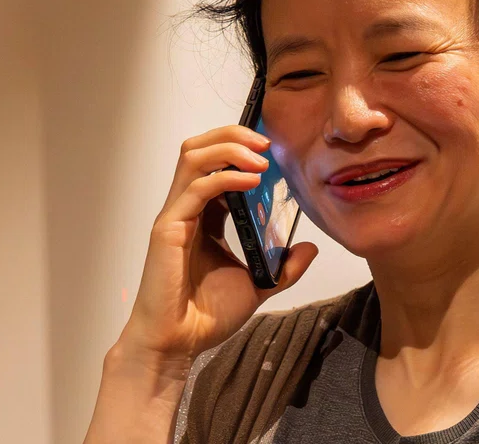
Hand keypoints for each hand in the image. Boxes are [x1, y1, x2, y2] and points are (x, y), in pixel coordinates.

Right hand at [117, 125, 318, 361]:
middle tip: (267, 142)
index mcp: (205, 215)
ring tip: (260, 158)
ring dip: (229, 148)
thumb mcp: (259, 284)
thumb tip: (311, 248)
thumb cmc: (206, 315)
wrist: (180, 344)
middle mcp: (188, 208)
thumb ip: (284, 267)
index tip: (273, 147)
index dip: (241, 147)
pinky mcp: (168, 229)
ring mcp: (175, 215)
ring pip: (192, 158)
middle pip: (199, 148)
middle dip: (233, 135)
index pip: (216, 162)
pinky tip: (252, 181)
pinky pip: (196, 189)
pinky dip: (224, 177)